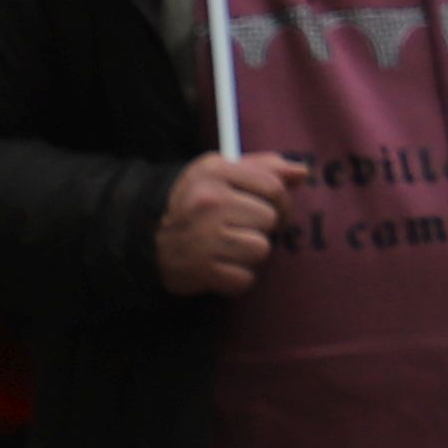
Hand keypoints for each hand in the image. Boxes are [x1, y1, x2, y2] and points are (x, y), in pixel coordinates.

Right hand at [155, 151, 294, 297]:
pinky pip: (245, 279)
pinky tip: (220, 266)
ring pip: (261, 250)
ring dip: (250, 254)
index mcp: (216, 172)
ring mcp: (203, 237)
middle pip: (270, 220)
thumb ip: (265, 168)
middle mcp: (208, 202)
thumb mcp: (223, 172)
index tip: (271, 208)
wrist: (144, 237)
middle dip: (262, 227)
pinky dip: (236, 278)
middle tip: (241, 229)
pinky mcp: (201, 269)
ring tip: (229, 247)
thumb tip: (302, 171)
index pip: (274, 187)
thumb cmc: (195, 201)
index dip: (281, 201)